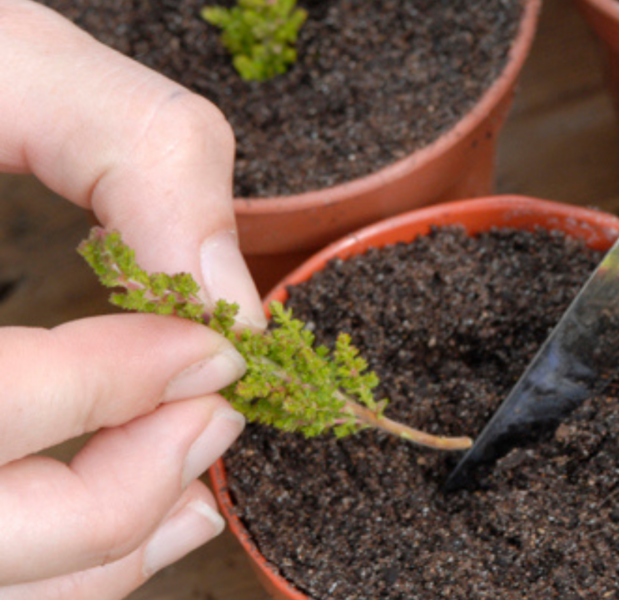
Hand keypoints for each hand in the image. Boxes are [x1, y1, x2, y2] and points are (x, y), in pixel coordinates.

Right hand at [0, 1, 265, 596]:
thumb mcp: (2, 61)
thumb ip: (136, 148)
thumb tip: (230, 296)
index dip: (121, 383)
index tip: (219, 349)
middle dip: (123, 489)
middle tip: (216, 417)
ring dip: (106, 549)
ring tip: (197, 484)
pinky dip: (68, 566)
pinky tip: (146, 515)